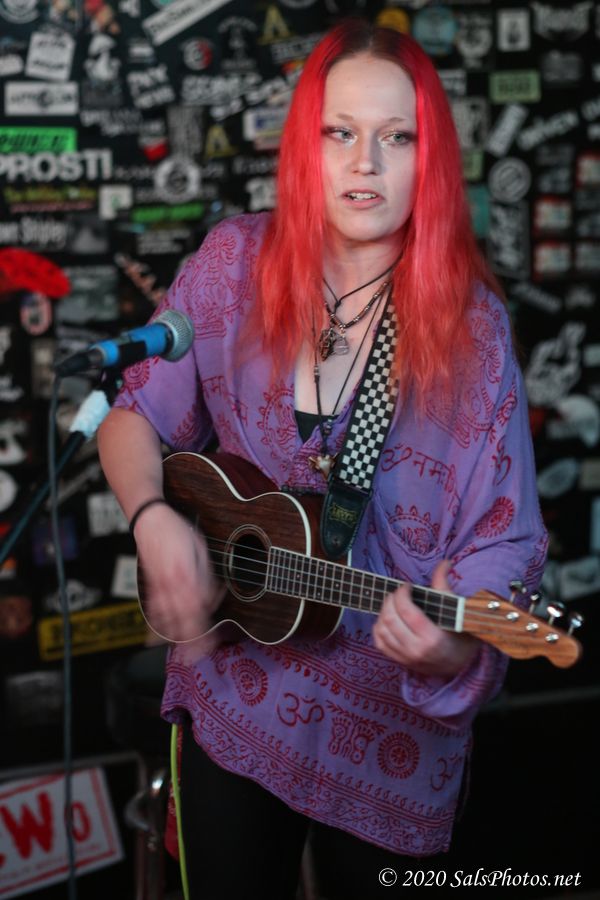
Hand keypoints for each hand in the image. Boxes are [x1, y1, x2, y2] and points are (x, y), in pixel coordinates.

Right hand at [134, 503, 224, 660]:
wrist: (151, 520)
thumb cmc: (179, 531)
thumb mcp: (201, 549)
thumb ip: (206, 577)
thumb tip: (212, 598)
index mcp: (187, 575)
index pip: (198, 610)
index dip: (204, 629)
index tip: (212, 642)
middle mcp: (172, 585)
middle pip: (182, 619)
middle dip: (191, 641)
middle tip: (198, 657)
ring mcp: (159, 586)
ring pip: (167, 618)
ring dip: (175, 638)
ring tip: (183, 655)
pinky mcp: (150, 585)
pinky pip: (153, 609)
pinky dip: (157, 625)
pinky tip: (158, 639)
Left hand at [372, 560, 478, 677]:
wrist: (461, 666)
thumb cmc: (461, 637)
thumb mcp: (457, 612)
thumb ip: (445, 586)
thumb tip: (445, 562)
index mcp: (432, 637)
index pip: (406, 610)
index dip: (401, 593)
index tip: (406, 586)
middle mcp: (416, 650)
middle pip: (390, 618)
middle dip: (390, 600)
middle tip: (397, 593)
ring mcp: (406, 658)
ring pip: (381, 630)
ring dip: (383, 612)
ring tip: (392, 604)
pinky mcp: (400, 661)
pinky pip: (379, 643)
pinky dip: (378, 628)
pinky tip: (387, 619)